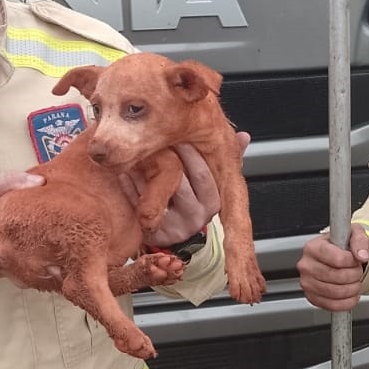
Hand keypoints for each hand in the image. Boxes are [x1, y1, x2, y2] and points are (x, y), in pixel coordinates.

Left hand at [119, 133, 249, 247]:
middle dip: (164, 158)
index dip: (189, 154)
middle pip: (178, 182)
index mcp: (213, 202)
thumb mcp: (209, 180)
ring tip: (134, 152)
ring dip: (144, 170)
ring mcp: (176, 227)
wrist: (172, 233)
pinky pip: (139, 205)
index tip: (175, 133)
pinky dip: (130, 187)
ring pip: (158, 191)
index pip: (202, 175)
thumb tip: (244, 136)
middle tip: (149, 137)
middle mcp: (198, 217)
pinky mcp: (156, 234)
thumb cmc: (191, 200)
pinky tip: (124, 172)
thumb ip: (226, 158)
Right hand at [298, 225, 368, 311]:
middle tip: (357, 271)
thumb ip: (359, 240)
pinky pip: (331, 305)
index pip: (337, 259)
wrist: (335, 256)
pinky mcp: (312, 297)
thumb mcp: (353, 234)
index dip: (352, 262)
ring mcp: (307, 283)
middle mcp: (307, 265)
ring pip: (335, 292)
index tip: (355, 259)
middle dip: (354, 275)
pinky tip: (351, 295)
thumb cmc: (341, 245)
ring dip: (352, 289)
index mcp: (313, 247)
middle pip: (336, 277)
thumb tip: (362, 255)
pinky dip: (346, 303)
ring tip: (355, 281)